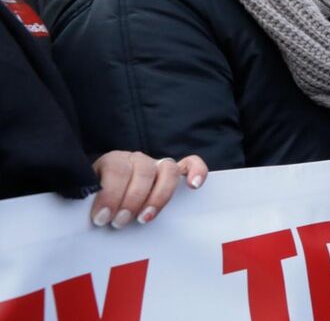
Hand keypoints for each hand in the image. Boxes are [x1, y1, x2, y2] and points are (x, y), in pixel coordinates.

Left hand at [89, 151, 207, 228]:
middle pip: (143, 170)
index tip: (101, 218)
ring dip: (159, 196)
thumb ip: (86, 203)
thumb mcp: (87, 201)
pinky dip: (197, 171)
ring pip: (167, 169)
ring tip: (145, 218)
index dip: (110, 193)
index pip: (116, 168)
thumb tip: (81, 216)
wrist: (107, 201)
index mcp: (113, 162)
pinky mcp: (176, 173)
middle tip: (120, 222)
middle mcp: (136, 160)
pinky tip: (193, 186)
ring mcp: (157, 165)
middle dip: (131, 199)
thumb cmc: (98, 206)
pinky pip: (192, 164)